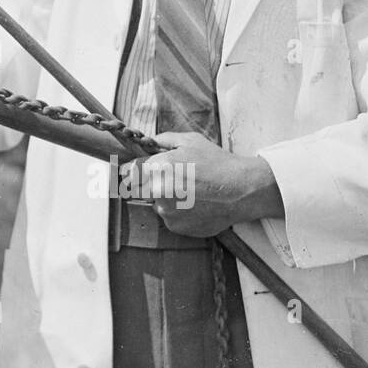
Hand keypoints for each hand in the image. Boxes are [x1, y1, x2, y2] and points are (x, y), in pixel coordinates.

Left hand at [135, 131, 284, 236]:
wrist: (241, 190)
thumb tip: (148, 142)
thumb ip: (163, 140)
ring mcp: (166, 211)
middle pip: (139, 189)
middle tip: (173, 180)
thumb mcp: (190, 141)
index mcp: (156, 168)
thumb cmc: (216, 163)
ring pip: (156, 204)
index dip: (130, 170)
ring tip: (190, 191)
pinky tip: (196, 204)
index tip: (132, 171)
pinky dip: (178, 212)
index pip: (127, 172)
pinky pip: (169, 218)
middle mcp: (156, 191)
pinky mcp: (176, 227)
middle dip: (150, 184)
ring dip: (166, 199)